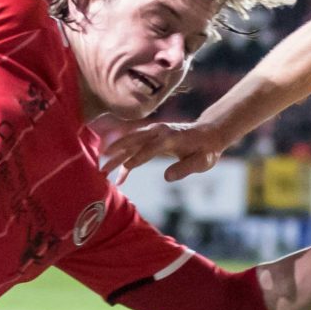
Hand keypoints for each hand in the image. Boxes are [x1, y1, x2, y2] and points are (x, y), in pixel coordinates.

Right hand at [100, 120, 226, 183]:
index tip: (126, 167)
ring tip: (102, 171)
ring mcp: (153, 133)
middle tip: (102, 166)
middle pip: (134, 141)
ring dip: (116, 156)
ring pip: (130, 144)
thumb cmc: (206, 150)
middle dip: (117, 153)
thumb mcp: (202, 162)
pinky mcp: (151, 138)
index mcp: (171, 136)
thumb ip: (185, 168)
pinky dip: (126, 162)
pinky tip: (120, 178)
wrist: (207, 134)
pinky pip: (135, 149)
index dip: (139, 157)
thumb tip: (166, 178)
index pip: (152, 147)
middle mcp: (159, 131)